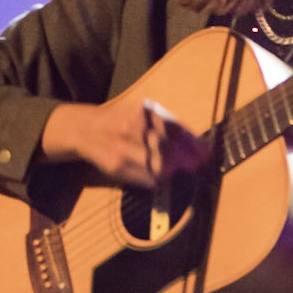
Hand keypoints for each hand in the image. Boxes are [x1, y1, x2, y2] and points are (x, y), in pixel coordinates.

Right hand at [41, 96, 209, 187]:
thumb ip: (166, 123)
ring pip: (159, 167)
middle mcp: (134, 128)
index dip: (194, 144)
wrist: (85, 129)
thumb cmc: (120, 120)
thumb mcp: (141, 112)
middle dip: (187, 161)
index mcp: (144, 112)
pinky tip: (159, 177)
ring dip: (173, 172)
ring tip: (178, 172)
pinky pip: (145, 178)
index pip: (176, 129)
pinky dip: (156, 180)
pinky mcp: (117, 166)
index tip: (206, 154)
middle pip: (170, 150)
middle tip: (196, 166)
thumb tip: (195, 143)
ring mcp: (124, 148)